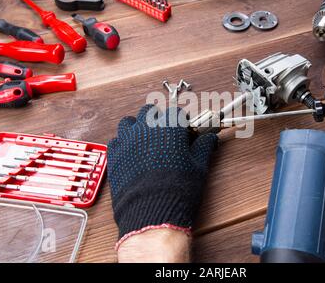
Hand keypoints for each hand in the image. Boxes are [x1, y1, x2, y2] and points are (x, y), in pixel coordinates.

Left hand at [107, 105, 217, 247]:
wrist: (152, 212)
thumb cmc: (178, 190)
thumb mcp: (199, 167)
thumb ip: (204, 147)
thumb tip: (210, 138)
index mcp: (169, 127)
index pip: (175, 112)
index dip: (181, 121)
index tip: (184, 131)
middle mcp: (146, 128)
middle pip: (149, 112)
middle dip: (157, 119)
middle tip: (165, 135)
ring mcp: (126, 140)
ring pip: (129, 122)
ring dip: (137, 127)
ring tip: (146, 141)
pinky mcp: (114, 156)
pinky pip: (116, 140)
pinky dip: (123, 143)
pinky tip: (132, 154)